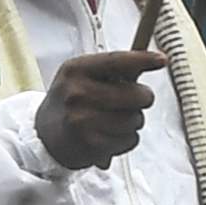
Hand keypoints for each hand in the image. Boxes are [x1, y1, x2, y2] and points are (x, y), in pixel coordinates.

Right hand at [30, 48, 163, 171]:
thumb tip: (152, 61)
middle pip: (136, 94)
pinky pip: (130, 140)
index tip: (162, 60)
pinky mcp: (92, 145)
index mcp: (76, 70)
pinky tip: (108, 137)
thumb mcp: (79, 77)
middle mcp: (78, 93)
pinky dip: (125, 140)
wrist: (44, 138)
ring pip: (136, 119)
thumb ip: (110, 70)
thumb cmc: (69, 103)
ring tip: (112, 122)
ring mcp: (84, 120)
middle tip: (130, 102)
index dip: (143, 60)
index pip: (117, 61)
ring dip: (132, 122)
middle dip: (141, 99)